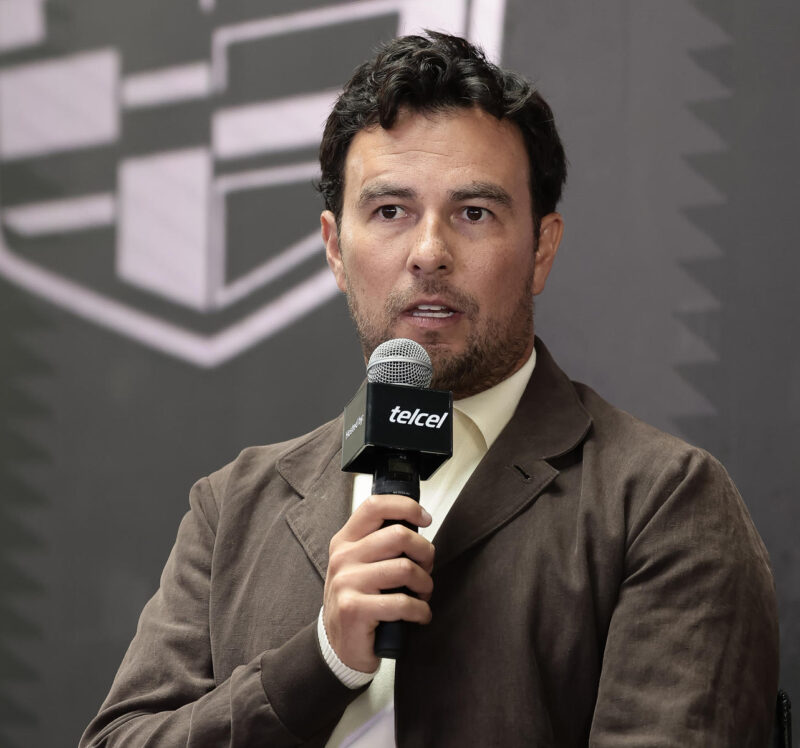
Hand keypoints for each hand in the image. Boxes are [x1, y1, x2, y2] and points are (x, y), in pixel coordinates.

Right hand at [323, 494, 434, 672]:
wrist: (337, 645)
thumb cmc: (358, 600)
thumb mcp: (360, 564)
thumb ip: (380, 542)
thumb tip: (417, 524)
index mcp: (345, 540)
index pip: (375, 506)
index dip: (406, 507)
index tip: (424, 519)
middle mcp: (343, 558)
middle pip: (399, 535)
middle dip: (425, 552)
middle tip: (426, 568)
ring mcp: (346, 583)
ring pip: (405, 569)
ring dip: (425, 584)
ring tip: (423, 594)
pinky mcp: (355, 610)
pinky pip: (402, 603)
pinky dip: (420, 611)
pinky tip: (419, 615)